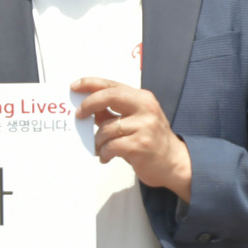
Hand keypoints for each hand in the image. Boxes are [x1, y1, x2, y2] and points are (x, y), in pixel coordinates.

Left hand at [72, 77, 191, 200]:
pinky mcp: (140, 145)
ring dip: (98, 141)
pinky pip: (111, 146)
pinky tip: (106, 157)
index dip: (91, 84)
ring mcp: (144, 126)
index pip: (112, 85)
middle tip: (78, 115)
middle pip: (109, 96)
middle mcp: (145, 108)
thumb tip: (88, 108)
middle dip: (89, 104)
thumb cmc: (149, 140)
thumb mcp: (135, 120)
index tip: (74, 86)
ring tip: (100, 148)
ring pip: (106, 128)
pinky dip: (104, 153)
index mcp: (142, 98)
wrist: (174, 163)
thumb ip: (113, 112)